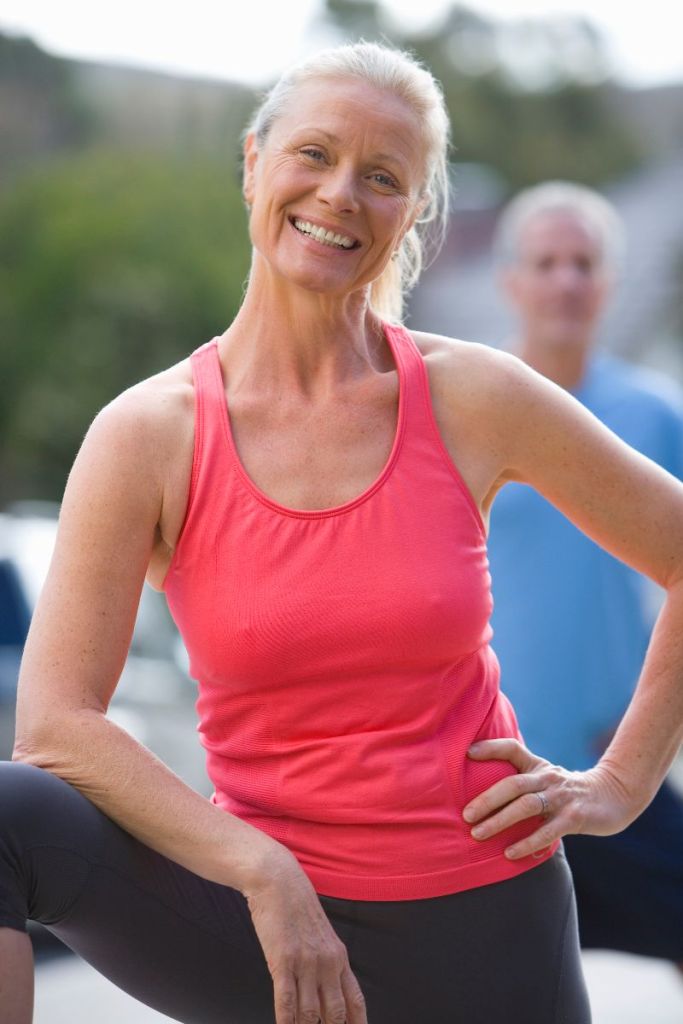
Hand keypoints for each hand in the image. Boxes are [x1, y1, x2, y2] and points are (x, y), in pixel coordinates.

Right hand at [243, 846, 366, 1023]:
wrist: (279, 881)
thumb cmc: (297, 909)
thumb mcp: (322, 936)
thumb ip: (328, 964)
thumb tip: (328, 993)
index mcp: (339, 957)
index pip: (355, 1001)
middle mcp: (327, 963)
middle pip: (335, 1013)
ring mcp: (306, 963)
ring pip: (311, 1013)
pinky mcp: (283, 960)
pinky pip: (286, 1001)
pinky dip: (287, 1022)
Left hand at [463, 738, 641, 859]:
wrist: (613, 797)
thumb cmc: (568, 792)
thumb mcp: (546, 780)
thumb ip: (522, 784)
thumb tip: (482, 800)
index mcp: (538, 767)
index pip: (513, 749)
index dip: (491, 747)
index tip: (468, 753)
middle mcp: (548, 777)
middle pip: (513, 784)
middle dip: (487, 799)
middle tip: (466, 816)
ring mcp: (562, 797)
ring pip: (526, 806)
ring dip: (499, 820)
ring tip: (478, 834)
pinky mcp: (575, 817)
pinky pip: (547, 831)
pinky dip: (526, 842)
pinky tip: (509, 853)